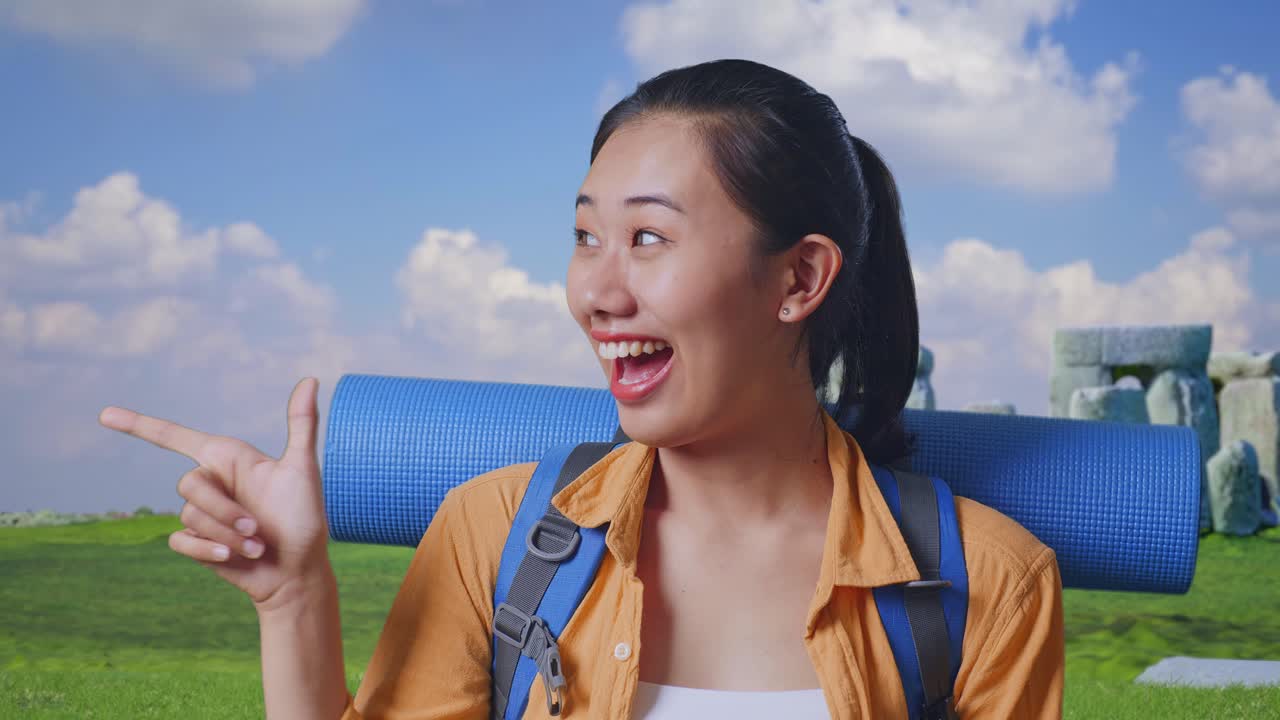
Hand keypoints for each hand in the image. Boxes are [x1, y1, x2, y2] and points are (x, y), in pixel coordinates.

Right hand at [99, 377, 330, 612]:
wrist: (297, 570)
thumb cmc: (304, 518)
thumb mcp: (303, 469)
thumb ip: (302, 424)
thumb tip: (311, 379)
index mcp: (228, 459)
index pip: (175, 438)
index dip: (139, 425)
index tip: (104, 415)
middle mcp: (211, 483)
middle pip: (188, 485)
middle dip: (223, 510)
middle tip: (257, 528)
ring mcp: (202, 514)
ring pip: (188, 516)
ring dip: (226, 534)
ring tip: (257, 546)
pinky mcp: (196, 543)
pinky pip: (180, 541)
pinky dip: (206, 550)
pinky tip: (231, 557)